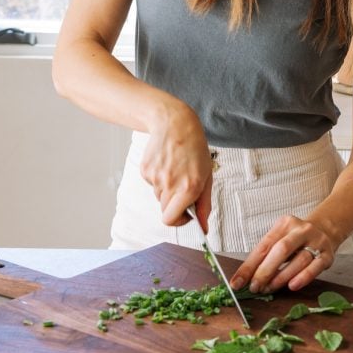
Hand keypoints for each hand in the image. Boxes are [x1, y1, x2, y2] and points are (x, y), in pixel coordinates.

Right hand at [140, 102, 212, 230]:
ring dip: (166, 188)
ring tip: (176, 169)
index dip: (178, 220)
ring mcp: (155, 177)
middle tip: (182, 187)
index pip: (170, 219)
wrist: (174, 124)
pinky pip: (152, 183)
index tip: (185, 214)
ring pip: (158, 195)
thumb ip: (204, 205)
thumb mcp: (207, 176)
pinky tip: (166, 162)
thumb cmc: (195, 150)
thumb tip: (204, 228)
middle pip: (164, 210)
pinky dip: (158, 177)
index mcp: (188, 188)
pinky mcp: (145, 170)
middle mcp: (170, 184)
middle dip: (173, 204)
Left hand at [230, 214, 338, 293]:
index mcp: (284, 224)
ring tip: (270, 288)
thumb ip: (265, 256)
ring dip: (281, 277)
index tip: (237, 283)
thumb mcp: (279, 240)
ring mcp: (316, 241)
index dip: (249, 266)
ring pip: (298, 260)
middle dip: (265, 271)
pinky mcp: (327, 255)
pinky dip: (303, 277)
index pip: (263, 246)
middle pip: (281, 250)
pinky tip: (292, 286)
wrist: (326, 231)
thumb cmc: (295, 241)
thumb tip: (245, 279)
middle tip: (255, 287)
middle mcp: (301, 230)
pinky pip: (315, 267)